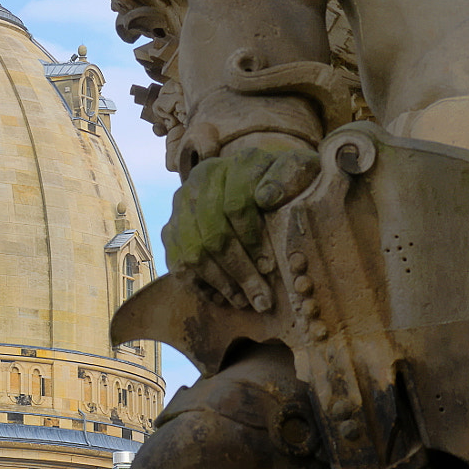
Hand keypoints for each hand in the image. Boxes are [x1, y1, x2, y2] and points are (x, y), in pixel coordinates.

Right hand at [163, 141, 319, 309]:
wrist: (257, 182)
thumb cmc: (283, 184)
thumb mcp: (297, 171)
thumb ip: (289, 176)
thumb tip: (266, 197)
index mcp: (228, 167)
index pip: (234, 205)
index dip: (253, 239)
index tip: (270, 266)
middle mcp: (197, 184)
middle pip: (213, 235)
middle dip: (239, 272)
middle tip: (262, 299)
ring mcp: (180, 209)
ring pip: (194, 253)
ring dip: (221, 283)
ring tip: (245, 301)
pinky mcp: (171, 232)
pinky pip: (179, 264)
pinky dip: (200, 285)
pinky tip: (222, 298)